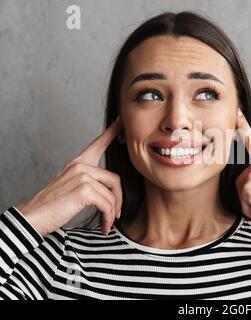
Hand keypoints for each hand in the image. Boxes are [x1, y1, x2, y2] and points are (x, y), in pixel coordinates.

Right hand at [16, 117, 122, 235]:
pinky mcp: (84, 189)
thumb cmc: (53, 205)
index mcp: (78, 162)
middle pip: (115, 179)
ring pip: (112, 194)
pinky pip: (107, 204)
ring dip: (113, 211)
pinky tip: (104, 226)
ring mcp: (82, 176)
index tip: (121, 121)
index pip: (98, 143)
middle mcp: (81, 165)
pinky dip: (108, 217)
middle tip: (115, 214)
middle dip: (118, 199)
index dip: (112, 131)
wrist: (34, 216)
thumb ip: (89, 181)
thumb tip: (110, 189)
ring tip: (108, 222)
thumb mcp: (72, 186)